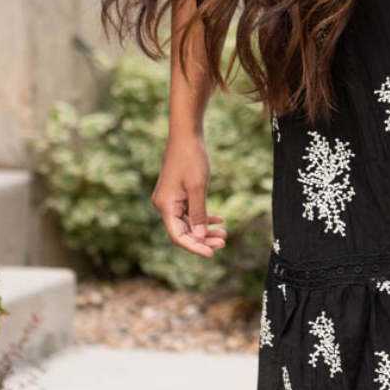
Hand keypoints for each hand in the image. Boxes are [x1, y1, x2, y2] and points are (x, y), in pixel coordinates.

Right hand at [152, 131, 226, 257]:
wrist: (186, 136)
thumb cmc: (191, 158)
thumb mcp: (198, 187)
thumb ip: (199, 213)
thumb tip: (200, 237)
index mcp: (165, 206)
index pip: (178, 236)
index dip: (194, 247)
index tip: (212, 253)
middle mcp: (164, 205)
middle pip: (183, 232)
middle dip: (203, 239)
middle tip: (224, 242)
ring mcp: (170, 200)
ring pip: (188, 223)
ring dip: (205, 230)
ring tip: (225, 234)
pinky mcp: (177, 194)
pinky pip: (189, 212)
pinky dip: (203, 217)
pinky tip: (220, 220)